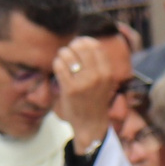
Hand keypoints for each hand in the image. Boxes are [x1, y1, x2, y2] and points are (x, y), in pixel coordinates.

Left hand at [54, 35, 131, 152]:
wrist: (91, 125)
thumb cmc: (95, 100)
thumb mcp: (104, 80)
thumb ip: (97, 63)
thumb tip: (81, 40)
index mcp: (107, 72)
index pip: (94, 46)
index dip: (83, 41)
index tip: (78, 45)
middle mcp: (98, 76)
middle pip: (80, 47)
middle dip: (71, 47)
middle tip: (68, 53)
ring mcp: (84, 83)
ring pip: (68, 54)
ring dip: (62, 55)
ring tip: (63, 61)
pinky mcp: (70, 89)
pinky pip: (59, 66)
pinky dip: (57, 64)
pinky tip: (59, 69)